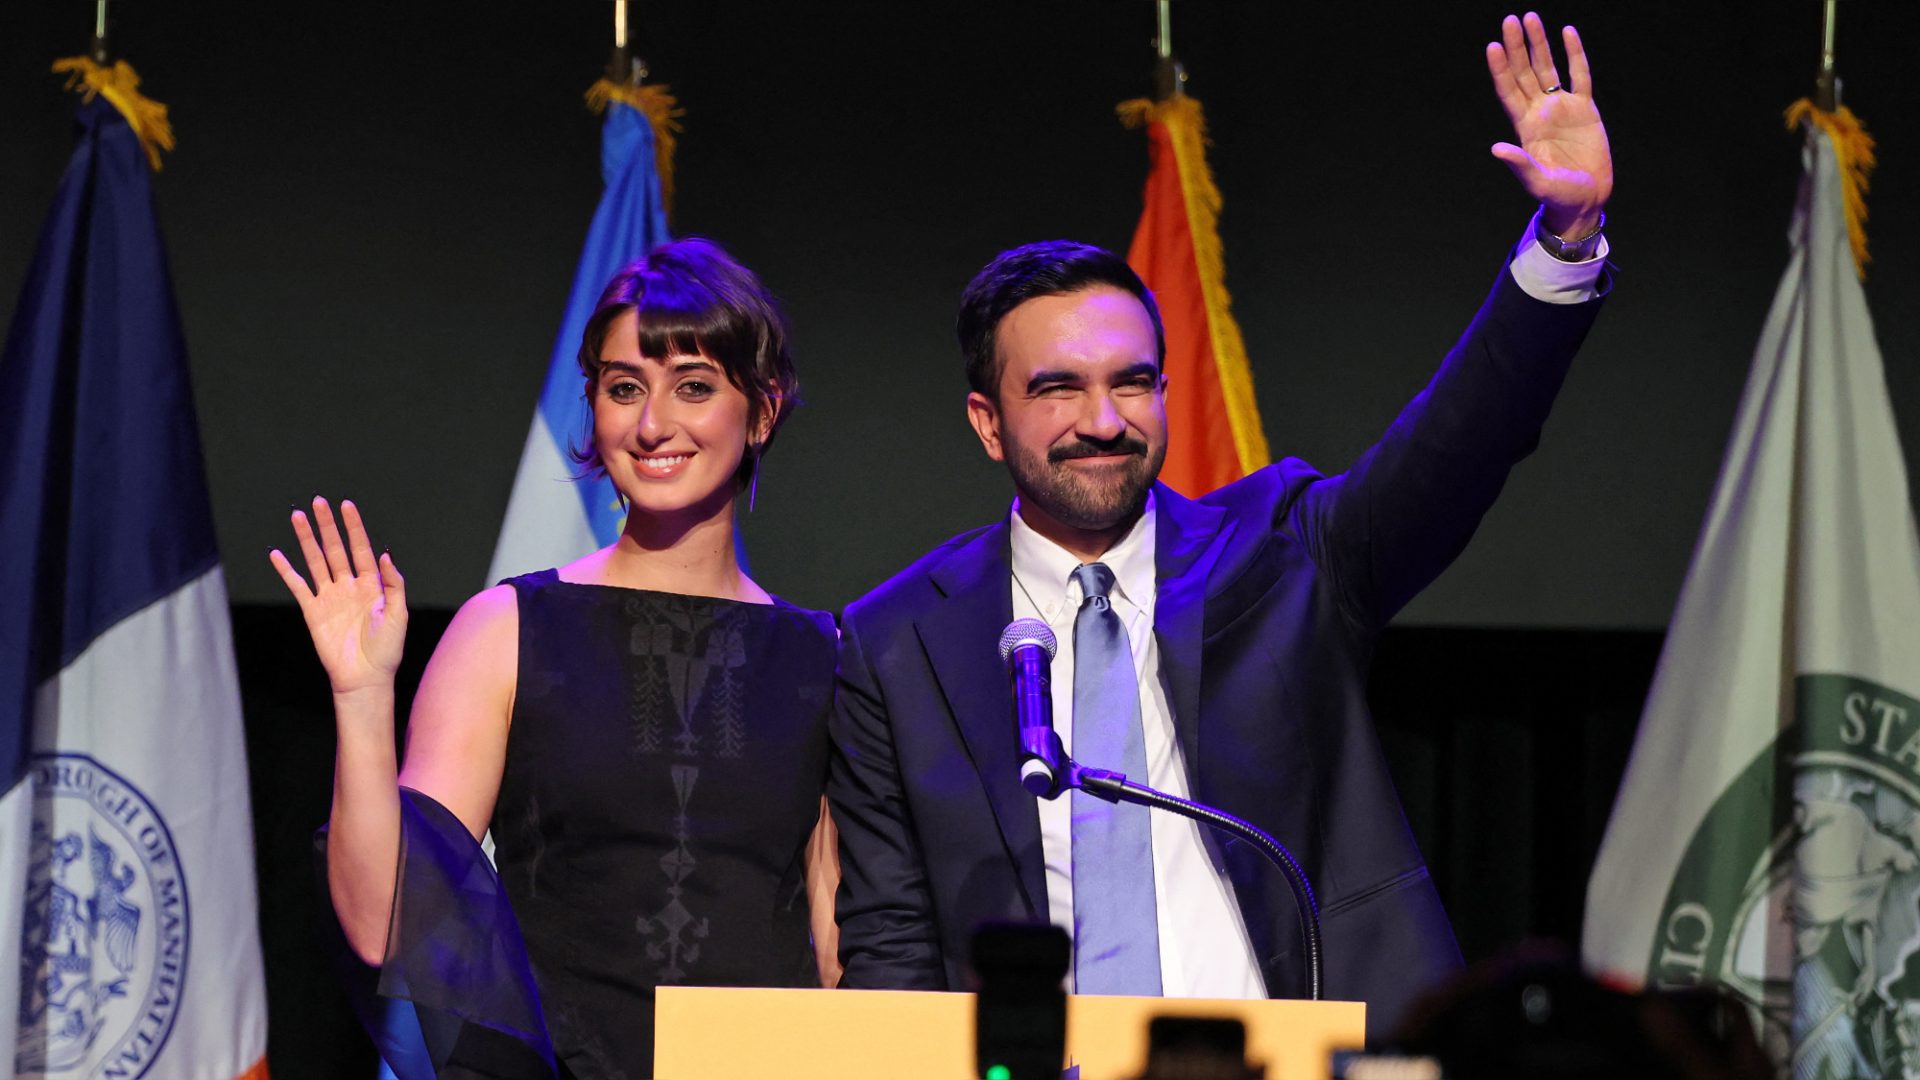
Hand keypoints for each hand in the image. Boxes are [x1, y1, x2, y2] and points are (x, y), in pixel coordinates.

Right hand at [269, 497, 406, 696]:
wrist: (365, 678)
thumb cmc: (387, 650)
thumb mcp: (399, 614)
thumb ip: (394, 583)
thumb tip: (385, 554)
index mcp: (372, 585)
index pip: (361, 549)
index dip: (354, 527)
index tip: (346, 505)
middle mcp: (349, 586)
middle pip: (335, 549)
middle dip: (327, 526)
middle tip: (318, 502)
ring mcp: (330, 597)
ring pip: (315, 561)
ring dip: (306, 539)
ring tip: (297, 516)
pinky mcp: (313, 612)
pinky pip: (298, 586)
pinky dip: (287, 571)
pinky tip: (277, 554)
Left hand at [1486, 12, 1611, 237]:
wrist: (1585, 200)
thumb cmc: (1558, 195)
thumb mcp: (1537, 181)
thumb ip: (1520, 163)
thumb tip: (1497, 148)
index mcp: (1524, 127)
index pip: (1508, 91)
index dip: (1500, 69)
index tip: (1493, 46)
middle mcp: (1539, 112)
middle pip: (1524, 72)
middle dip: (1516, 47)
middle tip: (1510, 20)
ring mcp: (1561, 108)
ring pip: (1547, 68)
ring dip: (1539, 44)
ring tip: (1531, 18)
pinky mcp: (1585, 109)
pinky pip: (1579, 75)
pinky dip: (1574, 54)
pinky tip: (1567, 33)